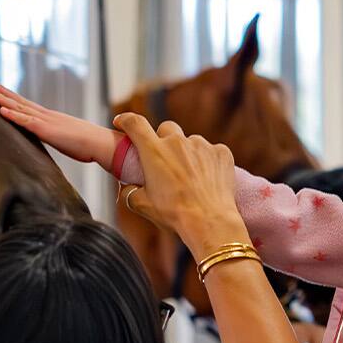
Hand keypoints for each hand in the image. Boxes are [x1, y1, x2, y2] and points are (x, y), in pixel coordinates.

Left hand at [0, 81, 120, 168]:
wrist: (100, 143)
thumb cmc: (87, 144)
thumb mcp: (67, 139)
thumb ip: (57, 137)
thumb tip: (54, 140)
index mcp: (49, 117)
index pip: (26, 105)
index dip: (11, 97)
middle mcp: (45, 115)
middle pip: (19, 101)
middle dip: (1, 92)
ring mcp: (45, 121)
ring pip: (19, 107)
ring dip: (2, 99)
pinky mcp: (46, 130)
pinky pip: (26, 122)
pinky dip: (13, 115)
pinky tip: (1, 110)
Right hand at [112, 113, 248, 255]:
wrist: (209, 222)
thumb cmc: (176, 214)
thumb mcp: (142, 205)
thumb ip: (130, 192)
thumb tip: (128, 188)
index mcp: (154, 152)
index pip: (135, 124)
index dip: (126, 120)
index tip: (122, 122)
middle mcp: (178, 142)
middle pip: (166, 128)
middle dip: (163, 139)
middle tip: (164, 160)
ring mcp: (202, 145)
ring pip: (190, 141)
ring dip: (187, 153)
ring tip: (190, 178)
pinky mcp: (221, 152)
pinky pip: (211, 151)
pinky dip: (208, 161)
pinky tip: (207, 179)